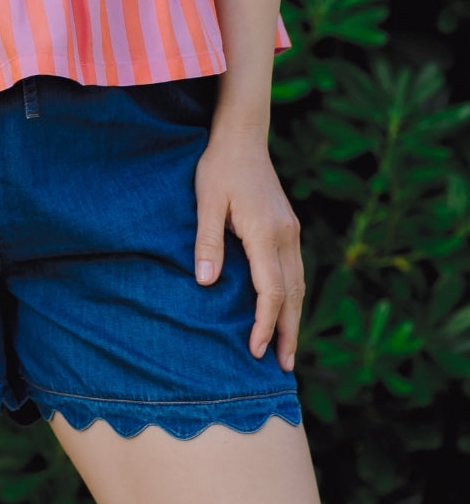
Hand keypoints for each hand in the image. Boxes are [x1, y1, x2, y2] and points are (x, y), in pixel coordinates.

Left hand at [193, 128, 303, 371]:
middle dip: (288, 332)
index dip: (265, 323)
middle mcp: (286, 235)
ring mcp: (291, 230)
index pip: (272, 290)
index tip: (256, 350)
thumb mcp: (206, 201)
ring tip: (287, 349)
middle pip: (293, 293)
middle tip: (283, 367)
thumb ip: (207, 241)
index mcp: (266, 232)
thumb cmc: (219, 167)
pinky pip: (295, 270)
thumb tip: (205, 282)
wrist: (242, 136)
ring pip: (299, 283)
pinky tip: (284, 309)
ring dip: (293, 317)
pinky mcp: (288, 226)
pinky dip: (292, 296)